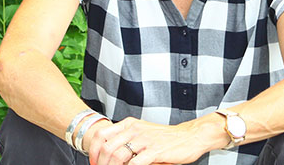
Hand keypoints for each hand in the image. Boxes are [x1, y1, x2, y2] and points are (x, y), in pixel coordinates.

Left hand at [87, 117, 211, 164]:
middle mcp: (134, 129)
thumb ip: (128, 142)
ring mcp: (144, 139)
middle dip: (101, 163)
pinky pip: (134, 163)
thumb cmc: (166, 138)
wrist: (190, 136)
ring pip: (117, 156)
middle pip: (106, 147)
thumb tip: (111, 158)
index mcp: (129, 123)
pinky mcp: (154, 150)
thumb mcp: (144, 134)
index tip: (93, 163)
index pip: (101, 135)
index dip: (92, 152)